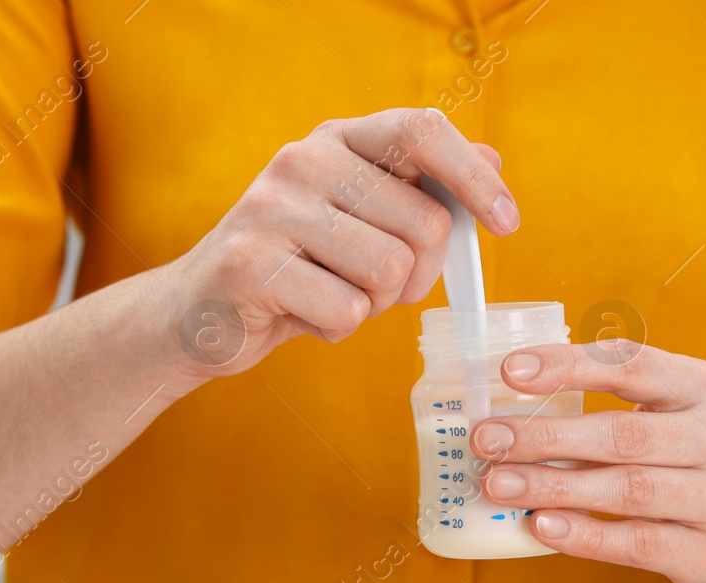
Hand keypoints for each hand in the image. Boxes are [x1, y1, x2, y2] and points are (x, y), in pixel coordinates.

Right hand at [163, 108, 516, 376]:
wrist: (199, 312)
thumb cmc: (298, 268)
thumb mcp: (362, 220)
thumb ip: (421, 190)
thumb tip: (492, 161)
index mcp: (337, 140)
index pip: (421, 130)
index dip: (473, 177)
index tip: (507, 222)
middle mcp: (302, 161)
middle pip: (422, 223)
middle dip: (420, 274)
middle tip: (381, 288)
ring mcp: (271, 209)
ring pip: (388, 271)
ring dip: (374, 305)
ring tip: (332, 296)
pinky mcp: (250, 265)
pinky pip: (346, 311)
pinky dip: (337, 329)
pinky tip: (302, 316)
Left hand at [471, 340, 705, 582]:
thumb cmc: (686, 459)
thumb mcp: (669, 414)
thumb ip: (606, 406)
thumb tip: (508, 415)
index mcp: (701, 386)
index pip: (632, 364)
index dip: (569, 365)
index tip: (510, 371)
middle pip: (624, 434)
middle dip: (547, 437)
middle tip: (488, 440)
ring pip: (628, 489)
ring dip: (555, 486)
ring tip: (499, 485)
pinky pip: (637, 543)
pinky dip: (585, 535)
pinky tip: (541, 527)